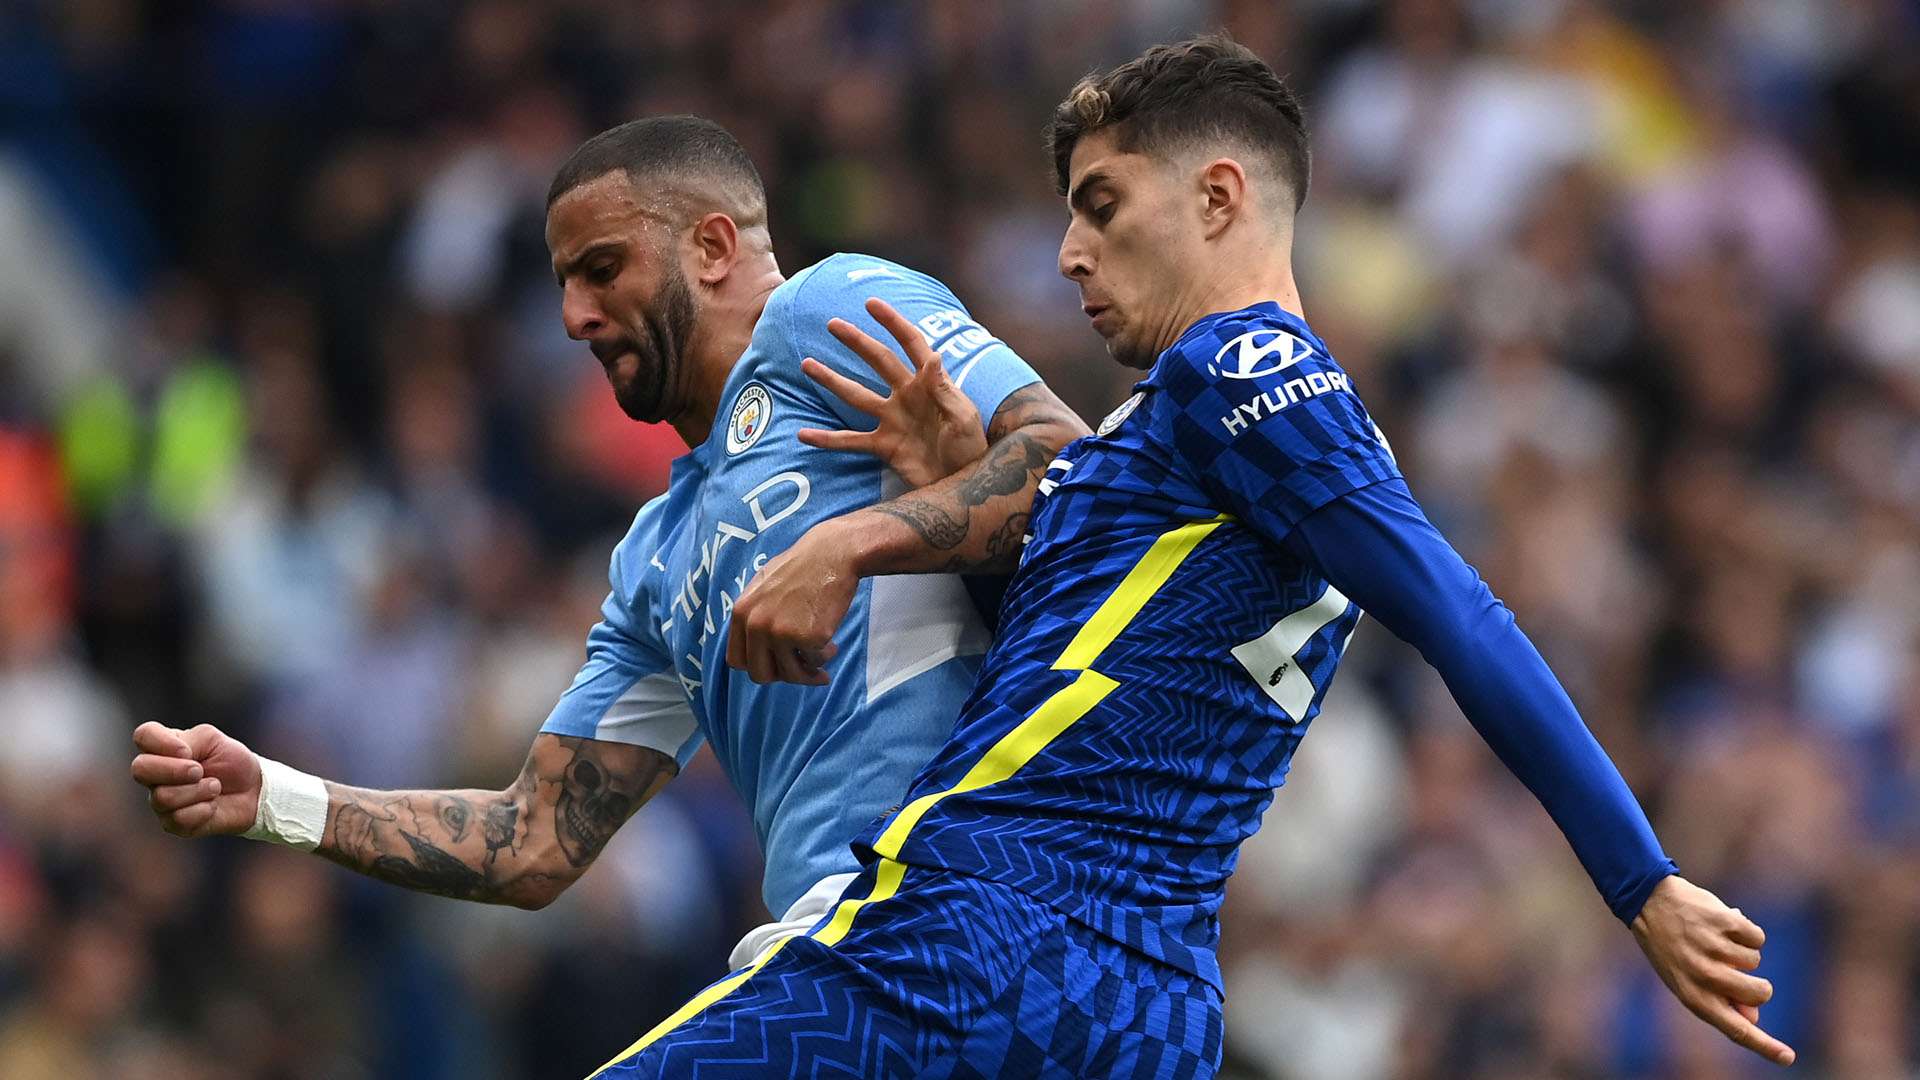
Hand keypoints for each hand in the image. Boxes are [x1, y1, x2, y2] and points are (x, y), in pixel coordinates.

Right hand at [130, 721, 263, 837]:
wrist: (253, 791)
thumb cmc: (232, 761)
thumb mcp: (214, 740)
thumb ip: (190, 740)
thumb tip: (176, 758)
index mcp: (163, 747)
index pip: (143, 736)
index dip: (161, 743)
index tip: (187, 751)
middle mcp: (155, 774)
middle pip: (139, 769)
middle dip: (175, 770)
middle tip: (200, 771)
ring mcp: (160, 799)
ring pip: (162, 797)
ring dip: (198, 791)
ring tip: (215, 787)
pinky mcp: (172, 823)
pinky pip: (178, 819)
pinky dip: (203, 810)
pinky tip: (212, 805)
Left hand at [726, 519, 860, 684]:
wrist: (833, 554)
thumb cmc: (802, 568)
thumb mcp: (763, 586)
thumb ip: (753, 616)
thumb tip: (755, 648)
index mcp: (741, 613)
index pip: (737, 660)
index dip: (758, 665)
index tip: (776, 665)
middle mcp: (756, 625)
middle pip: (760, 675)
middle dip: (783, 676)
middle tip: (801, 670)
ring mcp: (781, 633)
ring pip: (791, 674)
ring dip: (809, 670)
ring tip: (826, 654)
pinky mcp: (807, 637)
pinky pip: (815, 661)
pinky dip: (825, 655)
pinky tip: (832, 642)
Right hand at [797, 297, 987, 487]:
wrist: (962, 483)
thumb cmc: (969, 448)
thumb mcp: (963, 418)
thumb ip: (944, 390)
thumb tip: (934, 356)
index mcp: (930, 384)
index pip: (912, 345)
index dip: (894, 323)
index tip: (872, 304)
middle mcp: (907, 396)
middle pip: (878, 361)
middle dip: (856, 341)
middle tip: (833, 324)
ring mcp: (892, 420)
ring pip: (856, 396)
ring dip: (831, 381)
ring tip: (807, 365)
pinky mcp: (884, 446)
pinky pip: (850, 441)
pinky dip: (827, 440)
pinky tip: (804, 434)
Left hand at [1631, 875, 1795, 1066]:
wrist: (1648, 901)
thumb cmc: (1671, 947)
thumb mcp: (1685, 979)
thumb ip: (1719, 1000)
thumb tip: (1753, 1019)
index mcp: (1693, 996)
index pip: (1736, 1029)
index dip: (1765, 1046)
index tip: (1788, 1058)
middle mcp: (1703, 975)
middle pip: (1759, 993)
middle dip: (1758, 984)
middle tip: (1738, 971)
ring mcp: (1713, 947)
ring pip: (1756, 960)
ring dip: (1742, 951)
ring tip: (1714, 939)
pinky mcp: (1724, 921)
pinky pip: (1757, 936)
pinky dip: (1745, 930)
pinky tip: (1722, 924)